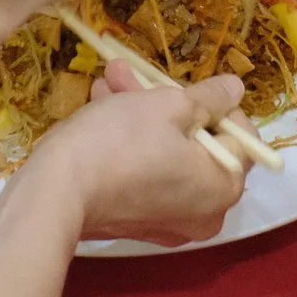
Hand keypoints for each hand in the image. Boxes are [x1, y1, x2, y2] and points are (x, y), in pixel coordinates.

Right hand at [23, 63, 247, 246]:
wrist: (55, 193)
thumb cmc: (121, 143)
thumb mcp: (169, 106)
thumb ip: (211, 97)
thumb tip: (236, 90)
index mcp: (224, 188)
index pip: (240, 138)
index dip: (215, 104)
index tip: (184, 86)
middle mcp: (205, 214)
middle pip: (198, 145)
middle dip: (165, 103)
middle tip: (134, 74)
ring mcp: (169, 223)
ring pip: (166, 155)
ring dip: (141, 115)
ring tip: (109, 83)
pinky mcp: (135, 223)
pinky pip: (146, 175)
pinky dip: (131, 145)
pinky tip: (102, 107)